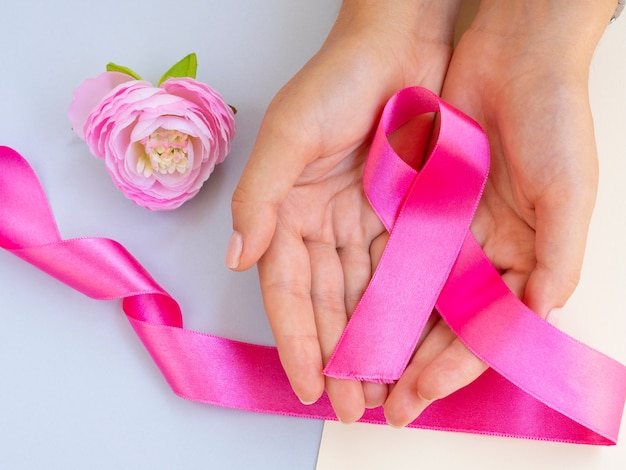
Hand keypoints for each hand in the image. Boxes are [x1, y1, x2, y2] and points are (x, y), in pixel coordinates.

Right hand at [227, 0, 460, 421]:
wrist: (400, 44)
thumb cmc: (337, 80)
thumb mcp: (288, 135)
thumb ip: (259, 198)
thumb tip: (239, 260)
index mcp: (286, 212)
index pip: (287, 289)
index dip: (296, 339)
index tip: (308, 386)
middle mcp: (320, 225)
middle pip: (326, 303)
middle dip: (335, 356)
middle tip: (348, 406)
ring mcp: (361, 224)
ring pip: (363, 296)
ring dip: (368, 342)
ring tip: (378, 390)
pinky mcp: (400, 217)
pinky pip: (398, 271)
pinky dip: (401, 308)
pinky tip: (409, 343)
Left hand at [384, 0, 614, 426]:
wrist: (514, 53)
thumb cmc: (554, 117)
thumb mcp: (568, 191)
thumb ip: (557, 259)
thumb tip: (534, 319)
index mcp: (520, 261)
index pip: (481, 331)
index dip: (449, 370)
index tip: (414, 401)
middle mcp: (480, 253)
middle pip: (440, 323)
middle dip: (408, 366)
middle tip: (374, 405)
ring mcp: (446, 230)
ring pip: (410, 295)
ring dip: (385, 334)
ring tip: (353, 372)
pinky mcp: (417, 205)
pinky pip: (390, 251)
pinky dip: (372, 283)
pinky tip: (348, 311)